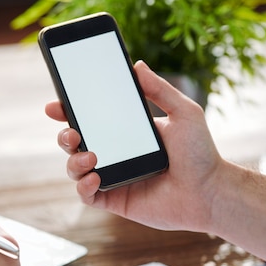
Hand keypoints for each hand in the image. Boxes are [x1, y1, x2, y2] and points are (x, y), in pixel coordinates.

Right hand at [47, 60, 224, 232]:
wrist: (209, 192)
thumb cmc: (201, 154)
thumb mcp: (183, 113)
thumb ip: (160, 90)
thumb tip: (137, 66)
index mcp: (126, 132)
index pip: (90, 120)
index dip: (69, 112)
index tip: (56, 105)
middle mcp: (115, 154)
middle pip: (75, 144)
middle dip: (64, 136)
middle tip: (71, 133)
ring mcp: (113, 177)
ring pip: (75, 168)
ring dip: (73, 161)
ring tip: (91, 156)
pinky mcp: (114, 199)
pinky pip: (86, 195)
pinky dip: (83, 186)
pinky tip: (95, 178)